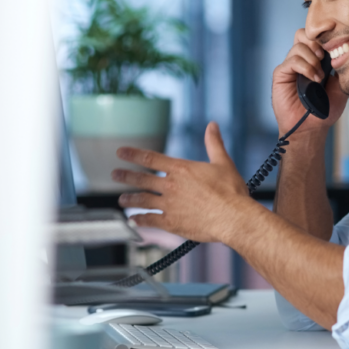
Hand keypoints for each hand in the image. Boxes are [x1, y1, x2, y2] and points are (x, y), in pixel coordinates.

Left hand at [112, 122, 250, 242]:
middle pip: (142, 179)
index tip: (121, 152)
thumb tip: (212, 126)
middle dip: (126, 176)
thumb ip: (214, 143)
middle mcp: (171, 186)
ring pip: (143, 200)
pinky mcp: (172, 223)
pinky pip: (151, 220)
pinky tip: (134, 220)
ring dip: (130, 199)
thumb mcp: (223, 163)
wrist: (233, 217)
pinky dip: (140, 220)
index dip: (133, 154)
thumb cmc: (231, 192)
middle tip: (115, 175)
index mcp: (181, 169)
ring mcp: (169, 205)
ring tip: (122, 199)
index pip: (151, 158)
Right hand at [272, 28, 347, 135]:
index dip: (324, 37)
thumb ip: (342, 69)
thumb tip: (343, 52)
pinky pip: (291, 61)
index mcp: (314, 61)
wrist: (311, 128)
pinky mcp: (281, 75)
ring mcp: (290, 67)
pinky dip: (305, 67)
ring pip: (298, 46)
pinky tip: (313, 79)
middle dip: (316, 43)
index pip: (315, 37)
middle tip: (324, 58)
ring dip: (312, 59)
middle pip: (303, 34)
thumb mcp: (340, 87)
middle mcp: (300, 61)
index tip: (335, 47)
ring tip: (319, 76)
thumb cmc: (324, 111)